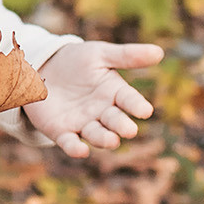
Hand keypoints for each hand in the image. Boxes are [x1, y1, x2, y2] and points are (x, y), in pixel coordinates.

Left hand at [26, 38, 163, 158]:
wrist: (43, 69)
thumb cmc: (78, 61)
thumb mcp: (100, 54)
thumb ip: (127, 55)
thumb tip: (160, 52)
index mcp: (115, 93)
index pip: (130, 100)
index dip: (137, 106)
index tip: (145, 111)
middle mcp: (103, 112)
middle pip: (115, 121)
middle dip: (122, 126)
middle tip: (129, 130)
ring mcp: (83, 124)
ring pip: (96, 135)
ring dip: (104, 139)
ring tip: (112, 140)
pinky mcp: (62, 132)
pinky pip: (70, 143)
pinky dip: (75, 148)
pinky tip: (80, 151)